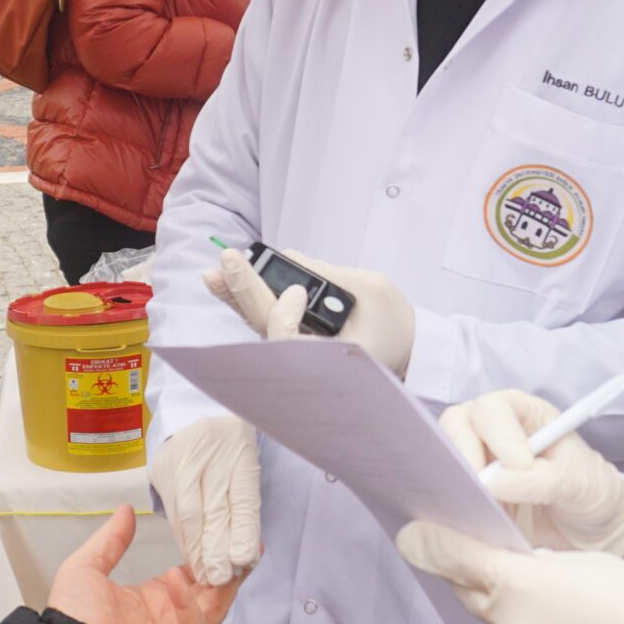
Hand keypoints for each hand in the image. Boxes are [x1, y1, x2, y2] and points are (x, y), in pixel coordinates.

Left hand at [47, 507, 244, 623]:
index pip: (187, 578)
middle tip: (238, 545)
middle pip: (209, 594)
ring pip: (213, 609)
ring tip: (228, 557)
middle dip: (224, 570)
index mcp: (150, 600)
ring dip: (222, 584)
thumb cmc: (75, 616)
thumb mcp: (88, 566)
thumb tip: (126, 510)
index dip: (201, 559)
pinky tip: (175, 579)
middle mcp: (168, 619)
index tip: (213, 536)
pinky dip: (188, 602)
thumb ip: (111, 539)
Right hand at [147, 415, 260, 586]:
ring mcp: (180, 459)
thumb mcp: (245, 463)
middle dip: (216, 548)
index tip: (243, 561)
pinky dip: (184, 536)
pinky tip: (191, 554)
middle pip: (212, 509)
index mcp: (237, 445)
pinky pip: (173, 512)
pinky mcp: (160, 469)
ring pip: (188, 514)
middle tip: (222, 577)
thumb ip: (246, 506)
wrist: (194, 413)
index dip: (242, 532)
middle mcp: (207, 451)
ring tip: (206, 573)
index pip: (241, 497)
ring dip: (197, 549)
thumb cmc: (228, 444)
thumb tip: (247, 552)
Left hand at [205, 246, 416, 377]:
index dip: (285, 317)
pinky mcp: (291, 345)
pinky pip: (264, 323)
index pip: (293, 344)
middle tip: (228, 261)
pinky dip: (246, 301)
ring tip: (216, 272)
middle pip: (268, 330)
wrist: (406, 348)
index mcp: (335, 359)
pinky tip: (225, 281)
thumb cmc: (393, 321)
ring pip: (261, 326)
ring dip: (237, 297)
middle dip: (246, 294)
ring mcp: (297, 357)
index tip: (297, 292)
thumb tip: (288, 259)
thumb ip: (329, 274)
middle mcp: (309, 363)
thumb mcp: (372, 288)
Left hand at [398, 523, 623, 623]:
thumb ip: (535, 562)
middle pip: (473, 595)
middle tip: (480, 555)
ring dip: (512, 610)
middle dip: (472, 575)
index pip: (459, 560)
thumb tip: (512, 565)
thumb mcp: (584, 561)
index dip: (433, 545)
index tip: (412, 534)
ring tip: (553, 600)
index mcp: (522, 587)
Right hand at [441, 389, 623, 555]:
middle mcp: (494, 432)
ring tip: (472, 508)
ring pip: (444, 459)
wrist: (595, 530)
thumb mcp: (577, 483)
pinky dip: (451, 506)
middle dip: (462, 454)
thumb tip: (489, 484)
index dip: (500, 435)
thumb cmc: (591, 492)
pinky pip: (448, 495)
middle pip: (456, 425)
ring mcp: (478, 463)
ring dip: (454, 481)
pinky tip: (466, 524)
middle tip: (480, 489)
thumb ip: (537, 480)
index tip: (520, 465)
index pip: (493, 410)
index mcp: (524, 414)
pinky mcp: (471, 496)